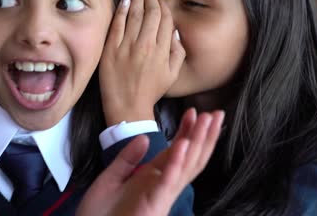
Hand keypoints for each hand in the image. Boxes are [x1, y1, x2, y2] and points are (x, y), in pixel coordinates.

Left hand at [77, 108, 223, 215]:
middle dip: (204, 135)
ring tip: (206, 122)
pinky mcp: (154, 204)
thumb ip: (128, 158)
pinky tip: (182, 145)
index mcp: (154, 177)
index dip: (188, 131)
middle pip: (190, 157)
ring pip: (186, 167)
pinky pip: (168, 182)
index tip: (194, 111)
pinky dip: (176, 163)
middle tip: (217, 113)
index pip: (178, 150)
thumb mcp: (111, 178)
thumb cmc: (99, 213)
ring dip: (197, 142)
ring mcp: (161, 195)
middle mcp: (163, 185)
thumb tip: (144, 138)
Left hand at [100, 0, 184, 124]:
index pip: (165, 19)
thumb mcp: (172, 74)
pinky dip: (122, 11)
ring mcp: (128, 47)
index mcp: (163, 51)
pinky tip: (124, 1)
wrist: (128, 107)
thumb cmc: (151, 91)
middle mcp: (147, 46)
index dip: (162, 5)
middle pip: (150, 13)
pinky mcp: (111, 50)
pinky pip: (117, 25)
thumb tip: (174, 31)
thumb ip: (178, 52)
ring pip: (135, 15)